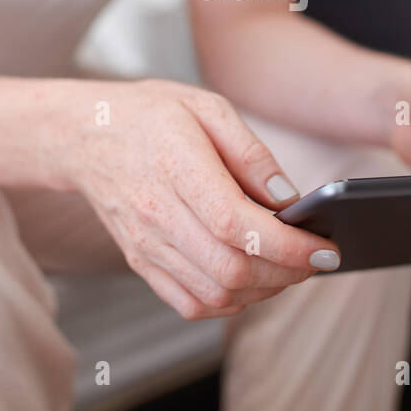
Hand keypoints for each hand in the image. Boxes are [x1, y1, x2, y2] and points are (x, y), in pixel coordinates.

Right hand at [57, 79, 338, 318]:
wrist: (86, 134)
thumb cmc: (151, 115)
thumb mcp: (207, 107)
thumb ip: (251, 152)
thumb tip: (289, 198)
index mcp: (176, 168)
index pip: (238, 226)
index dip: (289, 246)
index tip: (325, 248)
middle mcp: (157, 214)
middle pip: (232, 268)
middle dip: (287, 272)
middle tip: (316, 258)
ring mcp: (146, 244)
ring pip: (216, 292)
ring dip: (264, 290)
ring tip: (289, 267)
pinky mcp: (141, 261)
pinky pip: (191, 303)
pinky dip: (230, 301)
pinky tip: (251, 280)